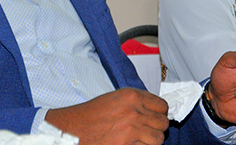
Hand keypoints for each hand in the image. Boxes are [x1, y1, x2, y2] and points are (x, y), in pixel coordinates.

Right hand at [45, 88, 169, 144]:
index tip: (156, 116)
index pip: (162, 105)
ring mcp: (132, 130)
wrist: (73, 130)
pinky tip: (132, 144)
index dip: (160, 112)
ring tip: (140, 139)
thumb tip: (152, 111)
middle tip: (148, 130)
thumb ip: (135, 103)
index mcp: (131, 96)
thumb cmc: (89, 115)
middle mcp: (134, 111)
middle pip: (163, 123)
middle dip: (157, 127)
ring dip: (151, 140)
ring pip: (158, 139)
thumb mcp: (114, 99)